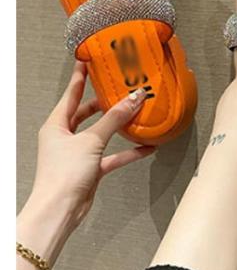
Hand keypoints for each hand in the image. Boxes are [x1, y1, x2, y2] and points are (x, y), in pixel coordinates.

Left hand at [16, 62, 154, 269]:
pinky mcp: (91, 168)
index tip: (91, 60)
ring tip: (139, 112)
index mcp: (57, 124)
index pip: (71, 93)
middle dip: (106, 101)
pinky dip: (128, 151)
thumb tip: (135, 98)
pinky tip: (147, 146)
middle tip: (123, 86)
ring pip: (102, 133)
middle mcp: (65, 135)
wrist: (60, 209)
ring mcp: (78, 152)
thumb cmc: (65, 172)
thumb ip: (114, 119)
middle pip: (88, 112)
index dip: (81, 77)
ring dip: (120, 125)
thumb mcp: (91, 140)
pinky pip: (112, 155)